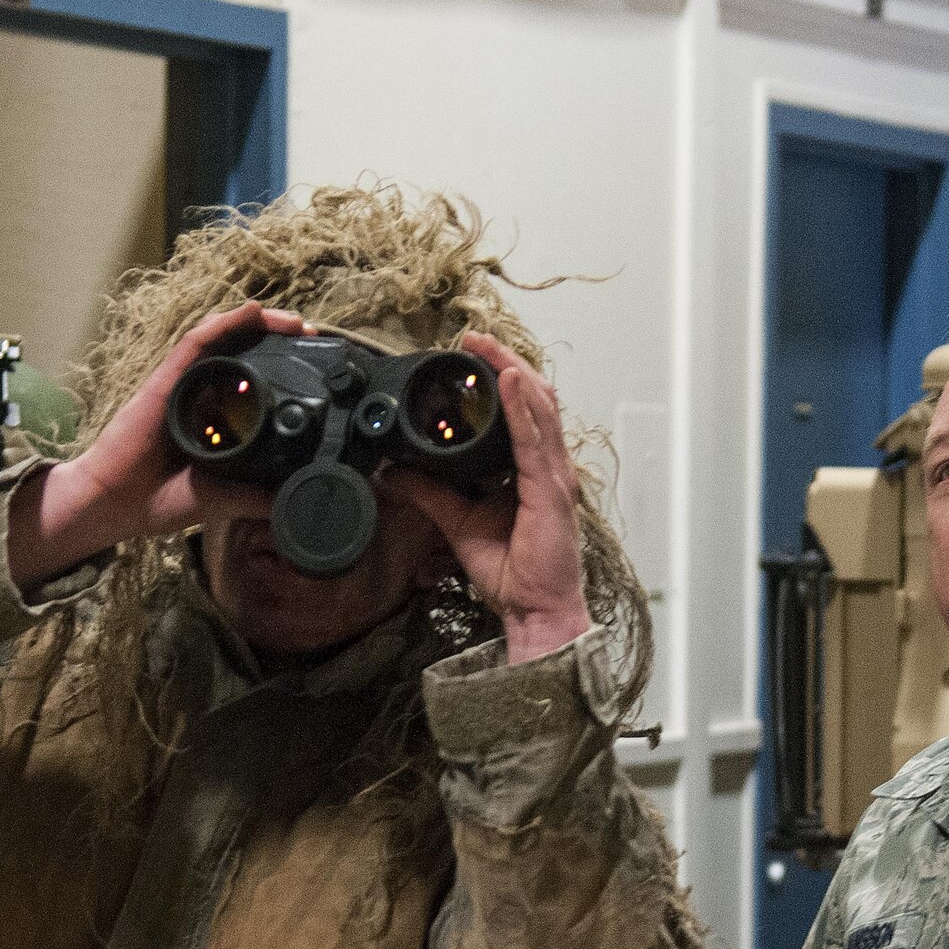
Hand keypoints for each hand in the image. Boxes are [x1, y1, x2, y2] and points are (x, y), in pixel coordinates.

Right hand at [7, 302, 312, 587]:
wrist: (115, 506)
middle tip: (310, 333)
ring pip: (223, 339)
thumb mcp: (222, 499)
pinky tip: (251, 313)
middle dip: (276, 337)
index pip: (251, 380)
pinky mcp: (164, 382)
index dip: (282, 367)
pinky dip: (224, 325)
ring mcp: (182, 385)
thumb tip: (294, 496)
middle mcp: (200, 394)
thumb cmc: (159, 500)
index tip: (315, 365)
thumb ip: (255, 496)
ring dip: (258, 324)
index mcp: (215, 418)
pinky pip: (196, 345)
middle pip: (240, 351)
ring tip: (291, 320)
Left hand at [392, 331, 591, 664]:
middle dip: (505, 363)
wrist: (535, 610)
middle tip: (474, 338)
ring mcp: (553, 477)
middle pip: (533, 399)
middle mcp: (547, 468)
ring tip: (488, 347)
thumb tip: (395, 471)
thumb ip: (430, 493)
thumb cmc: (515, 575)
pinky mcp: (552, 491)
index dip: (500, 378)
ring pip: (538, 409)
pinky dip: (522, 409)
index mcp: (530, 472)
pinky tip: (509, 383)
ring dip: (513, 372)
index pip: (521, 412)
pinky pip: (535, 441)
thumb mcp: (458, 523)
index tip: (470, 354)